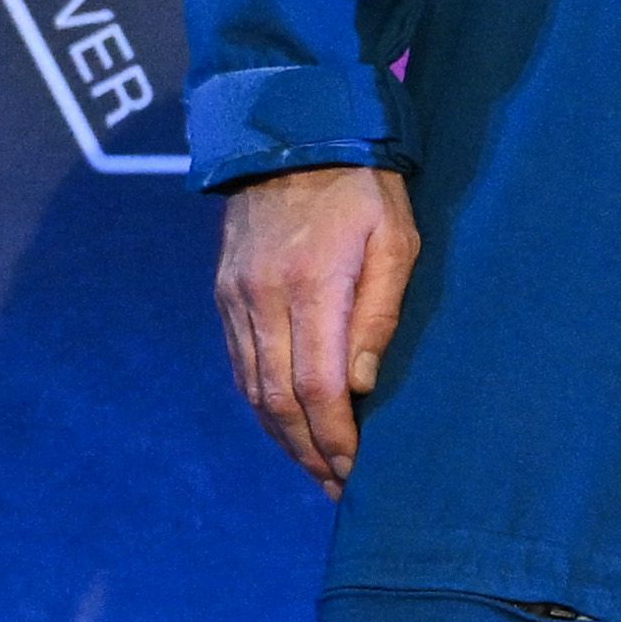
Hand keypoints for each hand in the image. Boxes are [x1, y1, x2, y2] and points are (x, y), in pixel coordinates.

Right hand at [218, 164, 422, 493]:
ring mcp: (237, 299)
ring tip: (315, 467)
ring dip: (282, 436)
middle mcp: (263, 301)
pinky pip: (240, 363)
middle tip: (337, 487)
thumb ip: (380, 313)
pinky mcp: (225, 294)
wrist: (293, 135)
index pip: (316, 388)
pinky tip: (285, 422)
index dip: (334, 437)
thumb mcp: (395, 240)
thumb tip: (362, 385)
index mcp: (310, 289)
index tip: (353, 471)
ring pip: (253, 389)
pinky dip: (260, 402)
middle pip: (277, 400)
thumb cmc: (363, 188)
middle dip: (308, 451)